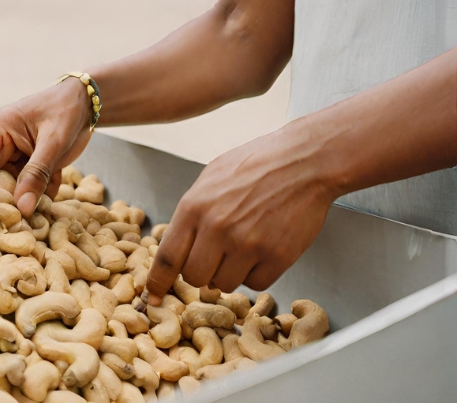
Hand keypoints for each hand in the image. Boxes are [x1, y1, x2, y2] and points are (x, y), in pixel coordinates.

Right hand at [0, 79, 93, 216]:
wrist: (83, 103)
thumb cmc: (65, 110)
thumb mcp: (53, 142)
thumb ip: (37, 174)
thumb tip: (23, 208)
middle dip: (8, 204)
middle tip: (24, 224)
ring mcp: (6, 157)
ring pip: (7, 191)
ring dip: (26, 202)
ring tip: (41, 216)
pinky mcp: (19, 166)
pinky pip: (23, 189)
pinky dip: (38, 196)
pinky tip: (51, 201)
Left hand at [145, 124, 339, 303]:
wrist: (306, 161)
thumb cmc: (256, 164)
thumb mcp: (211, 178)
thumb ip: (192, 211)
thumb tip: (178, 244)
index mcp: (194, 207)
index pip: (167, 257)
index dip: (157, 281)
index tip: (152, 297)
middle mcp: (217, 229)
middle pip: (194, 277)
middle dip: (200, 273)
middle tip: (214, 257)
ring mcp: (248, 245)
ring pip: (224, 284)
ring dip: (230, 273)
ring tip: (243, 246)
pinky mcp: (277, 256)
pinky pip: (256, 284)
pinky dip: (257, 274)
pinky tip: (263, 250)